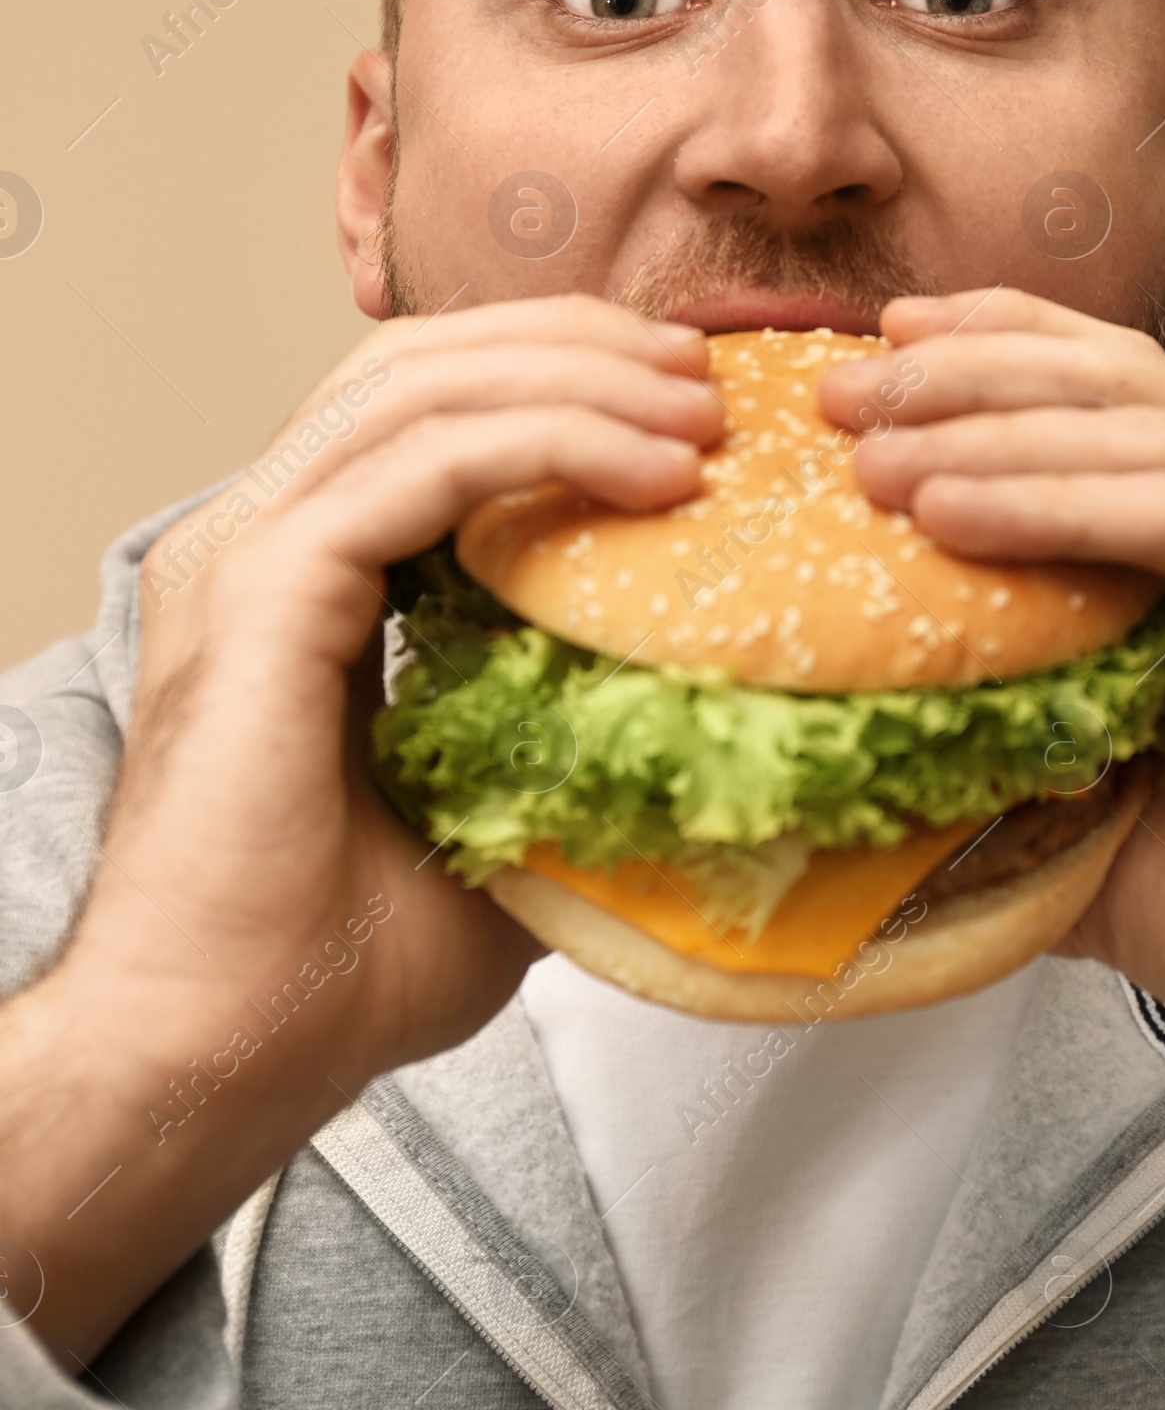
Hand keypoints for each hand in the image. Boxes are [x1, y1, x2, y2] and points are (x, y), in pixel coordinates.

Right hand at [2, 297, 721, 1361]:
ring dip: (576, 380)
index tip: (682, 407)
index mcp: (296, 581)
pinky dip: (548, 445)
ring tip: (698, 415)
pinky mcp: (260, 591)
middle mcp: (257, 541)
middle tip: (702, 378)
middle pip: (415, 365)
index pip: (418, 413)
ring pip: (419, 390)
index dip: (552, 379)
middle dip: (572, 346)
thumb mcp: (492, 829)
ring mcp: (245, 555)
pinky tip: (651, 473)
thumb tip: (692, 735)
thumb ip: (560, 750)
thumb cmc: (331, 974)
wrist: (217, 1063)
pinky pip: (420, 466)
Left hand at [822, 289, 1164, 1282]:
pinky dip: (1060, 503)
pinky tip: (955, 506)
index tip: (876, 355)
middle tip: (841, 386)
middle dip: (964, 376)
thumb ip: (992, 763)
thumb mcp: (1082, 822)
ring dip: (988, 434)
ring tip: (871, 453)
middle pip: (1110, 389)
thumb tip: (845, 751)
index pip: (1099, 410)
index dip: (989, 363)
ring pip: (1136, 432)